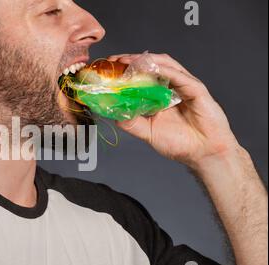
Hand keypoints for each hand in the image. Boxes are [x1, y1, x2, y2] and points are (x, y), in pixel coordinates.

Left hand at [109, 53, 240, 167]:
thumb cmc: (181, 143)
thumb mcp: (148, 133)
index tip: (110, 67)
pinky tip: (150, 69)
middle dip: (132, 60)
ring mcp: (184, 86)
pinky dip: (163, 70)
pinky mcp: (196, 89)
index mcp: (160, 95)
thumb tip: (114, 114)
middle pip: (151, 65)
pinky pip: (178, 76)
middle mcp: (171, 87)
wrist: (203, 153)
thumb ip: (132, 123)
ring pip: (164, 64)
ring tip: (128, 61)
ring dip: (145, 60)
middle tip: (115, 60)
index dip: (126, 69)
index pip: (142, 75)